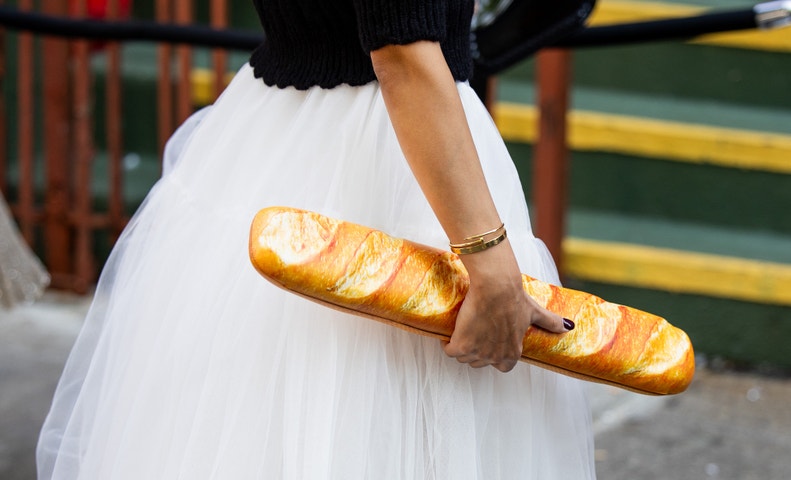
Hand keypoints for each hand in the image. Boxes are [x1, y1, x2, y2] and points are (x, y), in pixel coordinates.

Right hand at [442, 240, 572, 371]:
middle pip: (479, 363)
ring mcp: (478, 353)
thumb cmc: (514, 298)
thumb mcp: (535, 312)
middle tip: (475, 333)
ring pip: (464, 358)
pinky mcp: (461, 345)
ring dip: (462, 347)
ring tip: (462, 331)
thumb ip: (550, 322)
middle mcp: (495, 356)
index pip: (502, 367)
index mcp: (513, 352)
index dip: (495, 355)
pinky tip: (449, 334)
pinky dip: (448, 344)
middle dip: (477, 351)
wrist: (495, 288)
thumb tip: (569, 327)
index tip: (489, 341)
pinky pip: (450, 351)